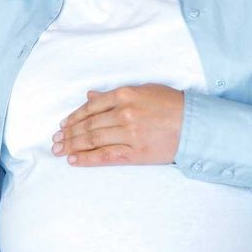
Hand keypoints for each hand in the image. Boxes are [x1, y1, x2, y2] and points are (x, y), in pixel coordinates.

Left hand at [52, 84, 184, 165]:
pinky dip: (87, 159)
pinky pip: (106, 156)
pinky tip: (74, 160)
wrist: (196, 125)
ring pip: (92, 140)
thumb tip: (90, 96)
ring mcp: (129, 134)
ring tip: (59, 150)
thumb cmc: (172, 105)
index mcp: (124, 95)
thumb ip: (115, 95)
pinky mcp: (136, 153)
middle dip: (68, 133)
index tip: (63, 125)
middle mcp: (124, 113)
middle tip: (55, 140)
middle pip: (88, 125)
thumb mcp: (144, 91)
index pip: (90, 107)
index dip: (73, 117)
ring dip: (72, 145)